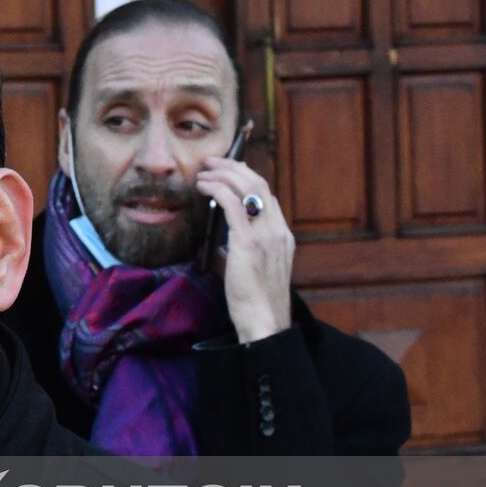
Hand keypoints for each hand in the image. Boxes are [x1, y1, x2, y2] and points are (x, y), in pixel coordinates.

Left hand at [195, 157, 294, 342]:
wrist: (264, 324)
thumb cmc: (254, 303)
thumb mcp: (250, 270)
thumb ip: (241, 253)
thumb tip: (222, 245)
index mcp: (282, 237)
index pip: (267, 196)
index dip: (246, 178)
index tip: (226, 172)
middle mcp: (278, 231)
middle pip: (259, 184)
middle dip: (234, 167)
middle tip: (212, 162)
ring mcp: (266, 235)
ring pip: (248, 187)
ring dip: (223, 173)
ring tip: (204, 171)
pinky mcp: (248, 243)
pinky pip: (233, 203)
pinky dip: (217, 188)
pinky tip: (203, 186)